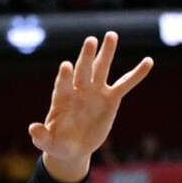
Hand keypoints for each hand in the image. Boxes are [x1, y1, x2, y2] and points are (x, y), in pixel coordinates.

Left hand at [29, 32, 152, 182]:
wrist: (72, 147)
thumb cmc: (57, 143)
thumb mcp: (48, 143)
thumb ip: (41, 136)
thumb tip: (32, 128)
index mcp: (61, 98)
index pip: (62, 84)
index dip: (64, 76)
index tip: (66, 66)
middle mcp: (77, 90)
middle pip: (82, 70)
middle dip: (86, 56)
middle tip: (90, 40)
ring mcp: (94, 92)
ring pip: (101, 69)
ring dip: (106, 53)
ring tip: (111, 35)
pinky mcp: (110, 99)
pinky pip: (125, 84)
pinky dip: (136, 74)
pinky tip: (148, 61)